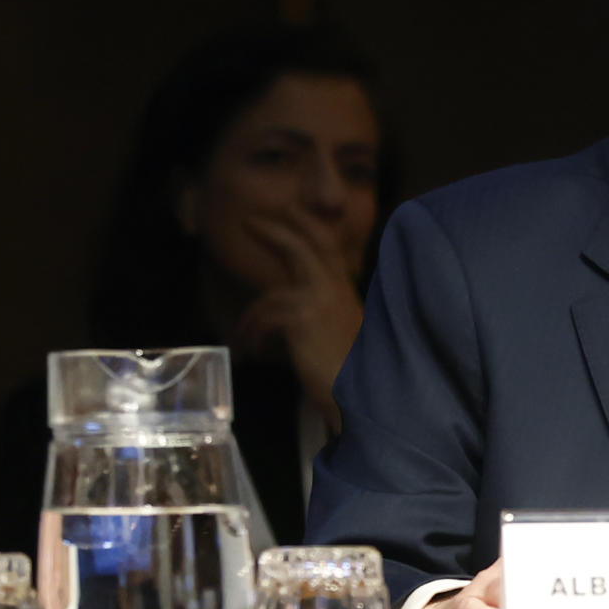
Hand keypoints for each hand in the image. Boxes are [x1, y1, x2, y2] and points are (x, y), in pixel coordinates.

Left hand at [233, 207, 365, 432]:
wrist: (365, 395)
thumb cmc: (356, 374)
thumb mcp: (343, 335)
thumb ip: (325, 317)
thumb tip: (298, 316)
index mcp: (346, 294)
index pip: (328, 249)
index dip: (308, 228)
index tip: (291, 213)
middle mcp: (335, 290)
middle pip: (303, 247)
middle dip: (276, 231)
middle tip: (250, 222)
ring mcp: (319, 301)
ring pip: (272, 294)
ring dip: (251, 318)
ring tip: (242, 337)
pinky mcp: (302, 317)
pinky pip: (264, 318)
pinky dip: (252, 334)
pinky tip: (251, 350)